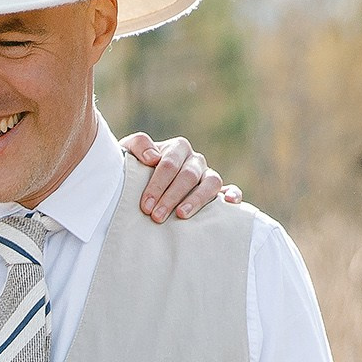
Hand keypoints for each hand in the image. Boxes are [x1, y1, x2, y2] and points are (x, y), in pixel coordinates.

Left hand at [124, 130, 241, 224]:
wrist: (140, 183)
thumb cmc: (135, 168)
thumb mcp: (128, 152)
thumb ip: (138, 145)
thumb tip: (153, 157)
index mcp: (177, 148)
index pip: (169, 164)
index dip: (157, 185)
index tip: (145, 205)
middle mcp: (195, 160)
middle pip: (188, 176)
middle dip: (171, 197)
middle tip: (156, 216)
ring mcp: (208, 175)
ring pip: (211, 182)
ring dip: (197, 199)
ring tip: (181, 215)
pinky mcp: (218, 191)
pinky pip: (230, 189)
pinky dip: (233, 194)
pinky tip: (230, 203)